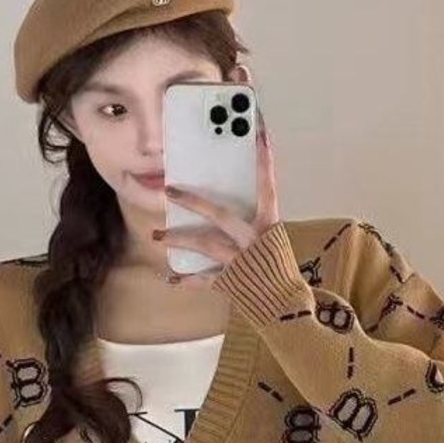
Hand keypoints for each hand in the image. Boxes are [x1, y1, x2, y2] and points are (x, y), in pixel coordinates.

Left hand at [155, 94, 279, 288]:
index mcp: (269, 226)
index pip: (267, 188)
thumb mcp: (275, 242)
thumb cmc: (281, 272)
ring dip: (178, 239)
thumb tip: (237, 208)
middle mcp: (253, 240)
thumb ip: (257, 225)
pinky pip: (203, 280)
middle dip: (193, 202)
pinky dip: (185, 280)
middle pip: (220, 215)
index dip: (264, 162)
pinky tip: (169, 278)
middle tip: (170, 190)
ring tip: (157, 236)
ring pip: (204, 245)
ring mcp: (239, 261)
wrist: (286, 307)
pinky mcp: (230, 282)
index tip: (260, 135)